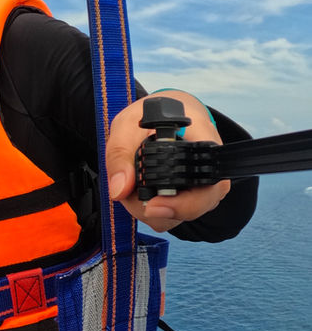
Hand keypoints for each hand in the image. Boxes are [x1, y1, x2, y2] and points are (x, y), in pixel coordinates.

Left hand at [105, 90, 230, 231]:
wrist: (162, 112)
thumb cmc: (148, 116)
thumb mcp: (126, 125)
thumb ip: (120, 155)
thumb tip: (119, 190)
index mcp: (205, 149)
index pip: (206, 188)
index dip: (180, 203)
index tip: (151, 205)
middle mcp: (210, 173)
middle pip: (191, 209)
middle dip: (154, 208)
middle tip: (128, 192)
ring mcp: (201, 190)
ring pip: (176, 217)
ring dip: (147, 210)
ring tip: (131, 183)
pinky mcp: (187, 199)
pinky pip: (169, 217)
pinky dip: (149, 210)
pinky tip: (138, 191)